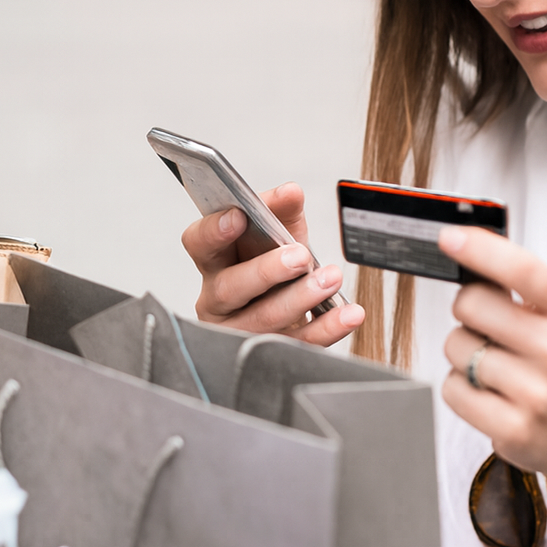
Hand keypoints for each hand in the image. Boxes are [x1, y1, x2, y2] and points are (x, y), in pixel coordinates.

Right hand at [181, 182, 364, 346]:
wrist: (289, 307)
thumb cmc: (273, 266)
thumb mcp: (276, 234)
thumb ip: (280, 211)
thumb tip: (290, 192)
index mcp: (215, 262)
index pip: (199, 244)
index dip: (213, 231)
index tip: (238, 216)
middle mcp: (218, 299)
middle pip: (230, 288)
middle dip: (266, 271)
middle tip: (299, 256)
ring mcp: (239, 331)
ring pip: (262, 320)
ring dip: (300, 299)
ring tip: (330, 278)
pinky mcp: (269, 354)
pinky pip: (296, 344)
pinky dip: (326, 329)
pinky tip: (348, 313)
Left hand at [439, 226, 546, 513]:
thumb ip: (522, 285)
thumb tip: (465, 247)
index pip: (524, 270)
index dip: (481, 249)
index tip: (448, 238)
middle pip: (471, 306)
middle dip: (467, 310)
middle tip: (486, 324)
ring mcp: (538, 394)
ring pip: (456, 348)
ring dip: (463, 352)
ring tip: (495, 365)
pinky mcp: (514, 429)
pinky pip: (452, 388)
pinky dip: (460, 386)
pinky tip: (488, 392)